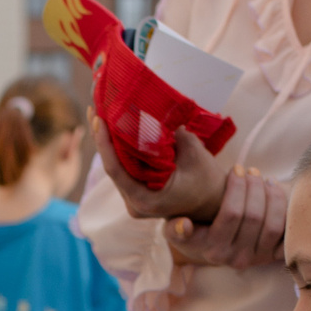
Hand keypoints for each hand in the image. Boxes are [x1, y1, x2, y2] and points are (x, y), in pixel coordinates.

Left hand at [93, 116, 230, 224]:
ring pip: (116, 166)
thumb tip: (154, 112)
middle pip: (112, 166)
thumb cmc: (208, 182)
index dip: (104, 143)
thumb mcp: (195, 154)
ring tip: (101, 112)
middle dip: (103, 136)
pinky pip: (124, 167)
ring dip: (109, 141)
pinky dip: (120, 148)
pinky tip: (114, 127)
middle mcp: (133, 203)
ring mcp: (133, 199)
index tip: (99, 118)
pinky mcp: (137, 191)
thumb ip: (174, 136)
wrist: (215, 203)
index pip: (115, 170)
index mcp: (144, 200)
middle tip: (96, 107)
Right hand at [166, 166, 288, 269]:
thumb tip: (184, 225)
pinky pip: (287, 234)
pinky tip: (274, 192)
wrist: (212, 245)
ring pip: (273, 225)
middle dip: (254, 186)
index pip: (231, 215)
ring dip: (272, 196)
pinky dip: (285, 209)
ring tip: (263, 178)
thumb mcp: (175, 228)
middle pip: (254, 216)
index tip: (235, 168)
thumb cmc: (195, 227)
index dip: (237, 188)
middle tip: (250, 169)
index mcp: (211, 250)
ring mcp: (256, 259)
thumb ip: (175, 228)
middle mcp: (235, 258)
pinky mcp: (273, 257)